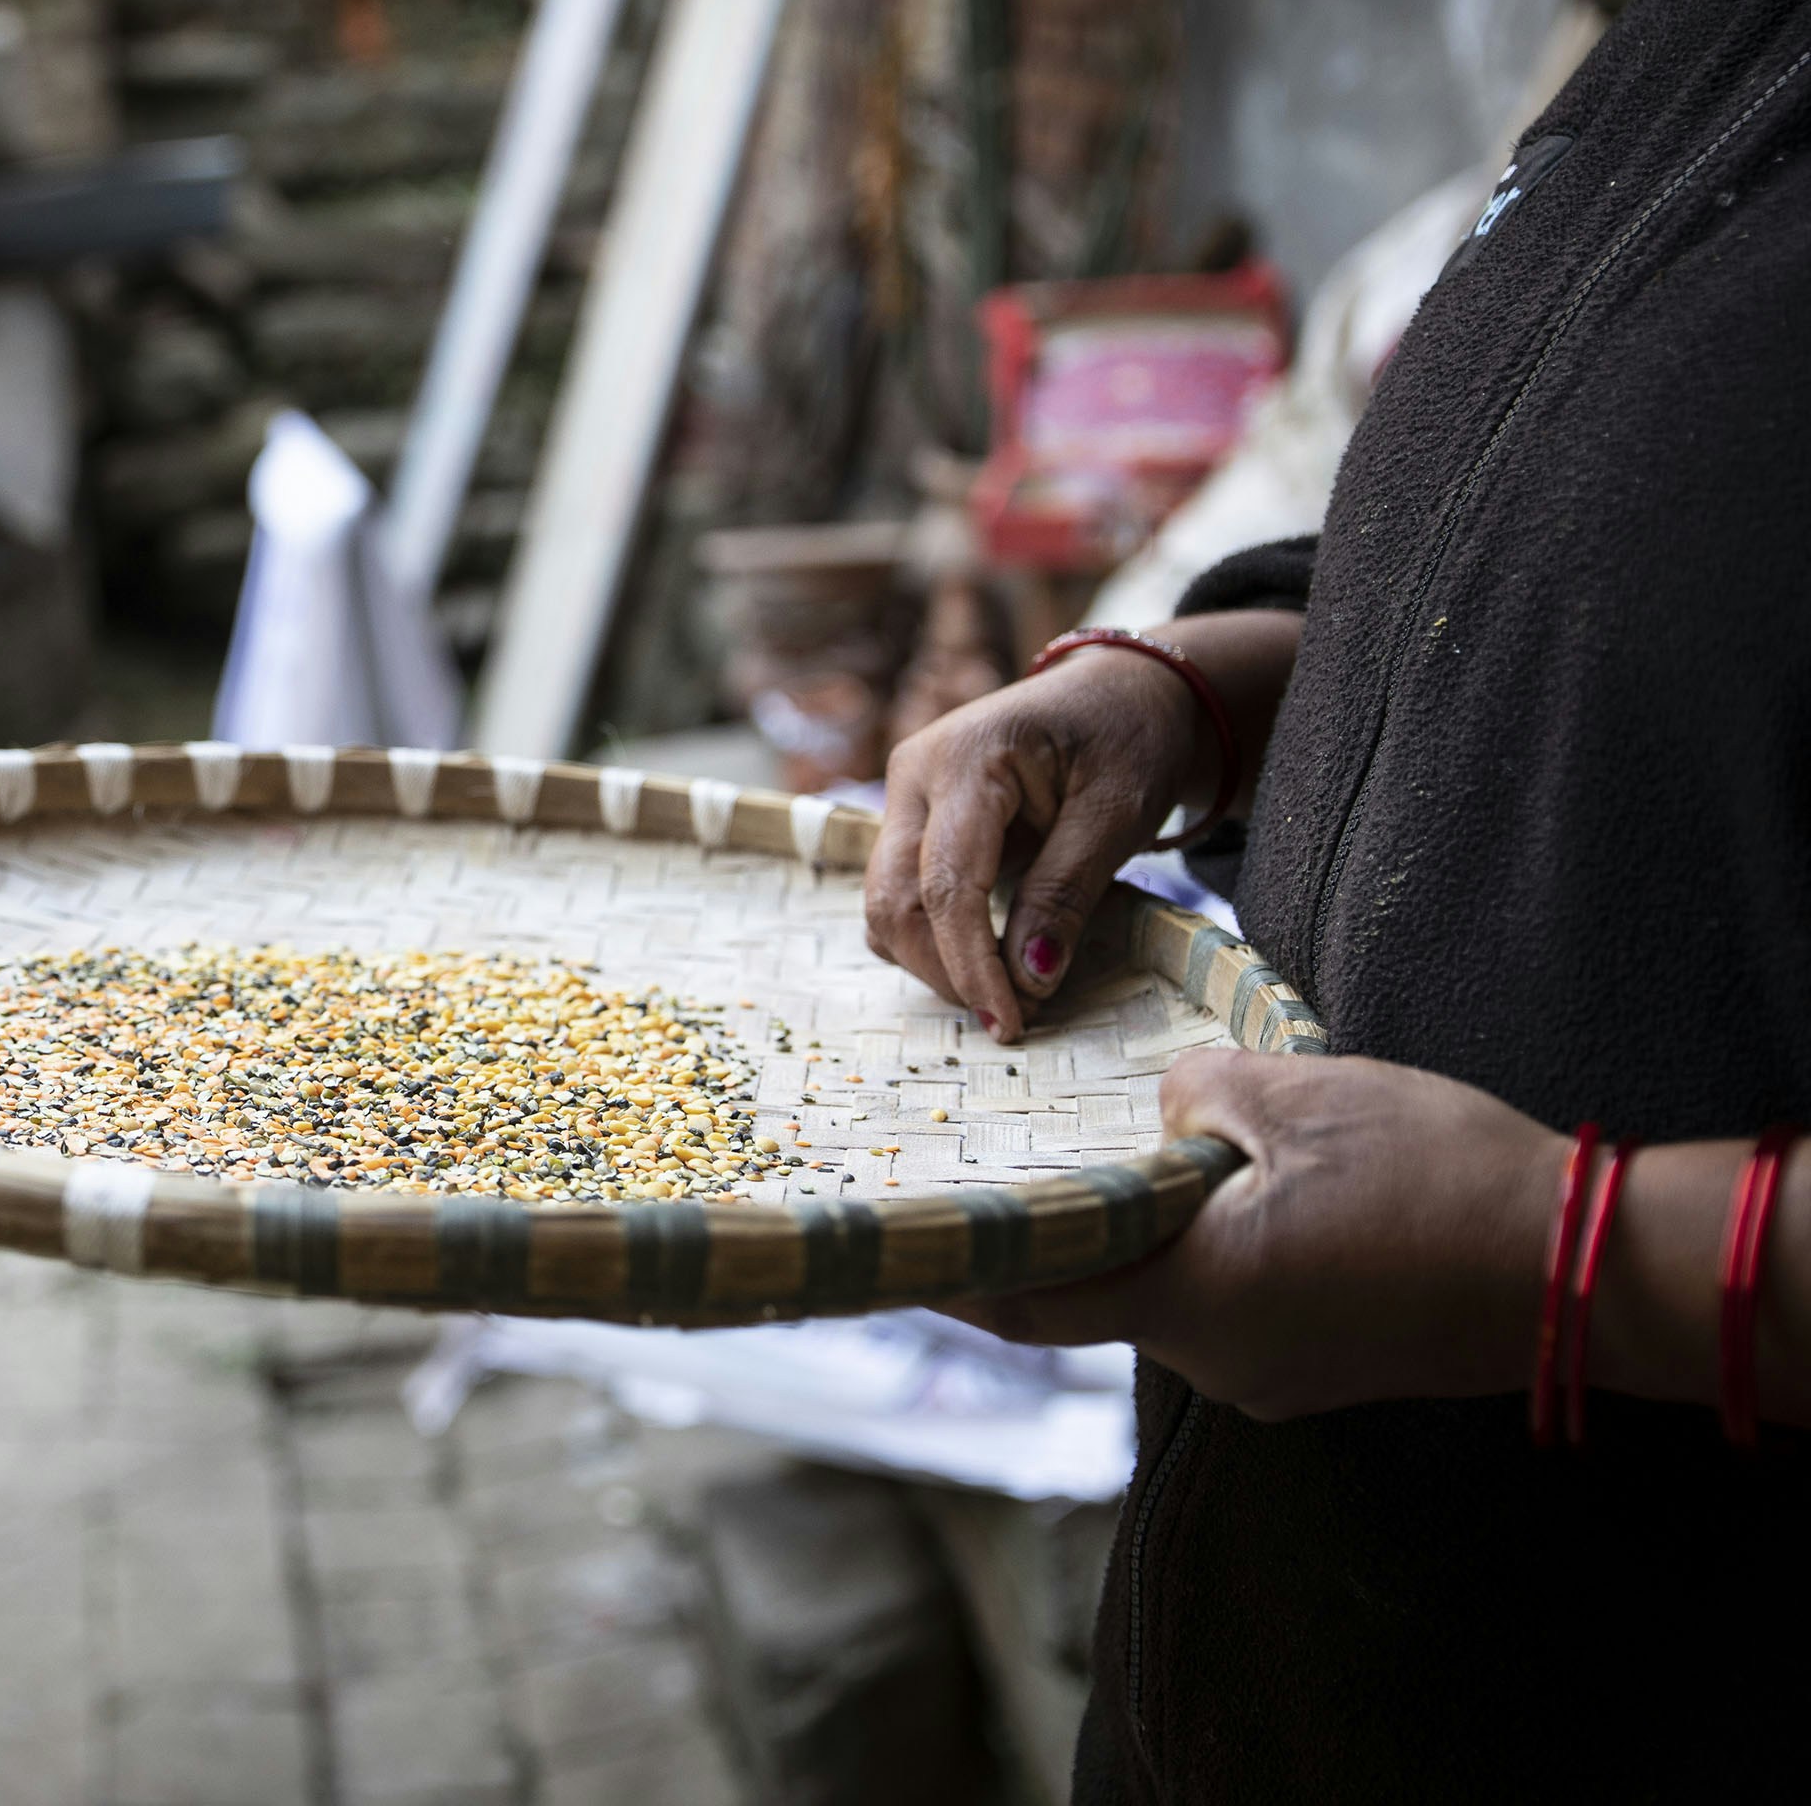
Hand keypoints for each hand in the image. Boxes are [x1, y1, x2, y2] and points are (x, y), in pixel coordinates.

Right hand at [865, 646, 1199, 1041]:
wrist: (1121, 693)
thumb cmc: (1127, 738)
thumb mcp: (1116, 812)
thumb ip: (1066, 893)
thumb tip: (1029, 980)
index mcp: (964, 756)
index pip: (946, 882)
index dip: (970, 963)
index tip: (1009, 1022)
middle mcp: (913, 773)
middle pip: (894, 898)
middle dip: (945, 970)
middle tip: (1010, 1017)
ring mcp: (903, 795)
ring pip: (885, 902)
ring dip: (933, 959)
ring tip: (1003, 990)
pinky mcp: (910, 819)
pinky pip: (897, 894)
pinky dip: (930, 936)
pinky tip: (981, 955)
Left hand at [951, 1049, 1566, 1420]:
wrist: (1585, 1267)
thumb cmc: (1438, 1176)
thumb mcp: (1297, 1095)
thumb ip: (1194, 1096)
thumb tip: (1163, 1115)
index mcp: (1187, 1300)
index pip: (1027, 1301)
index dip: (951, 1271)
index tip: (886, 1245)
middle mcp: (1216, 1361)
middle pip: (1102, 1291)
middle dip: (1077, 1225)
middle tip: (1032, 1157)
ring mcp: (1274, 1376)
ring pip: (1176, 1292)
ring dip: (1162, 1230)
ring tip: (1171, 1150)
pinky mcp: (1325, 1367)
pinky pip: (1239, 1305)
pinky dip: (1220, 1252)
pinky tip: (1250, 1189)